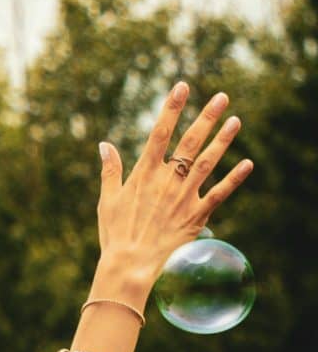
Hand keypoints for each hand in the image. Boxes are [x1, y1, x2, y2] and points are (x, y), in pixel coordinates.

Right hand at [96, 81, 253, 287]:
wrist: (129, 265)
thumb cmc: (115, 235)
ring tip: (235, 121)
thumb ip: (110, 171)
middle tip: (222, 97)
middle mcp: (166, 182)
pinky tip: (247, 164)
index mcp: (144, 175)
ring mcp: (183, 198)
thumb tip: (104, 145)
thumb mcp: (107, 201)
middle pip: (190, 142)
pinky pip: (218, 194)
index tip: (182, 86)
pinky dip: (234, 179)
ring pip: (207, 163)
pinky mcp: (195, 216)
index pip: (159, 133)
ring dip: (222, 141)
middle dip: (207, 117)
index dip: (171, 108)